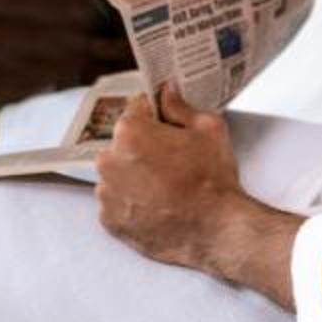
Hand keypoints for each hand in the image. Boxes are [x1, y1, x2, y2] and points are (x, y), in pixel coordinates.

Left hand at [96, 84, 248, 271]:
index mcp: (130, 132)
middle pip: (124, 143)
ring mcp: (107, 192)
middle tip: (174, 161)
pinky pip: (116, 202)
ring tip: (167, 187)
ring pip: (119, 173)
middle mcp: (109, 160)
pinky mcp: (109, 220)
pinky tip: (158, 204)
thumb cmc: (212, 179)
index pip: (137, 109)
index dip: (156, 115)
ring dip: (136, 175)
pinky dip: (132, 202)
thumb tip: (167, 92)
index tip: (167, 125)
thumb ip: (180, 107)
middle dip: (145, 147)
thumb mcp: (209, 129)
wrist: (214, 229)